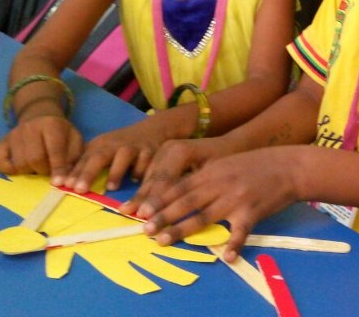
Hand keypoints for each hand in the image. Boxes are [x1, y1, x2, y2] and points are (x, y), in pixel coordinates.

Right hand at [0, 114, 82, 183]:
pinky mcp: (2, 142)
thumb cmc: (61, 133)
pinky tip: (18, 169)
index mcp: (51, 125)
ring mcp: (14, 134)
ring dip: (29, 171)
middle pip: (34, 159)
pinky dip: (7, 169)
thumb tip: (67, 181)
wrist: (41, 117)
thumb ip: (73, 158)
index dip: (58, 169)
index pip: (54, 150)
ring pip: (19, 163)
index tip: (59, 183)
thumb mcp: (74, 140)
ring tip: (37, 166)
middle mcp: (30, 127)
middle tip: (49, 170)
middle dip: (43, 170)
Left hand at [64, 118, 171, 193]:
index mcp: (100, 145)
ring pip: (123, 157)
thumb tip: (65, 182)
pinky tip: (136, 180)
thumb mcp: (103, 149)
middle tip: (79, 189)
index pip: (84, 159)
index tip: (63, 185)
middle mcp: (114, 144)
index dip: (74, 172)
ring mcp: (133, 147)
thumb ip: (87, 163)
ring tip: (110, 188)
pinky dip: (141, 171)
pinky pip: (145, 162)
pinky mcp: (150, 151)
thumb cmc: (122, 145)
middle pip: (99, 157)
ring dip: (116, 172)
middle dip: (88, 173)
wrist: (152, 130)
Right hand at [120, 136, 234, 217]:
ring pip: (151, 175)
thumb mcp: (215, 174)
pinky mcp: (164, 153)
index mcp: (182, 152)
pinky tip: (138, 201)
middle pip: (154, 178)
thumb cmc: (228, 160)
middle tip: (129, 214)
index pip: (164, 180)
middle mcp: (170, 148)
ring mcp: (165, 149)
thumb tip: (181, 210)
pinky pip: (152, 172)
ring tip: (127, 211)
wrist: (232, 143)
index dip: (155, 199)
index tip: (146, 216)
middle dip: (143, 198)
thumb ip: (196, 192)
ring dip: (140, 194)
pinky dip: (145, 188)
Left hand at [139, 146, 300, 260]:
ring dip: (182, 230)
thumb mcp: (227, 163)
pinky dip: (234, 245)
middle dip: (163, 215)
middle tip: (145, 229)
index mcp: (212, 171)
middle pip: (186, 202)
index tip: (142, 210)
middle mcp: (220, 184)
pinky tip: (226, 257)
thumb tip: (181, 192)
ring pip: (204, 216)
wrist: (289, 166)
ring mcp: (236, 198)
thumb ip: (206, 176)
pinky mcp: (252, 212)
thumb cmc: (257, 164)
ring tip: (164, 241)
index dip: (159, 198)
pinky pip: (241, 232)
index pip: (180, 185)